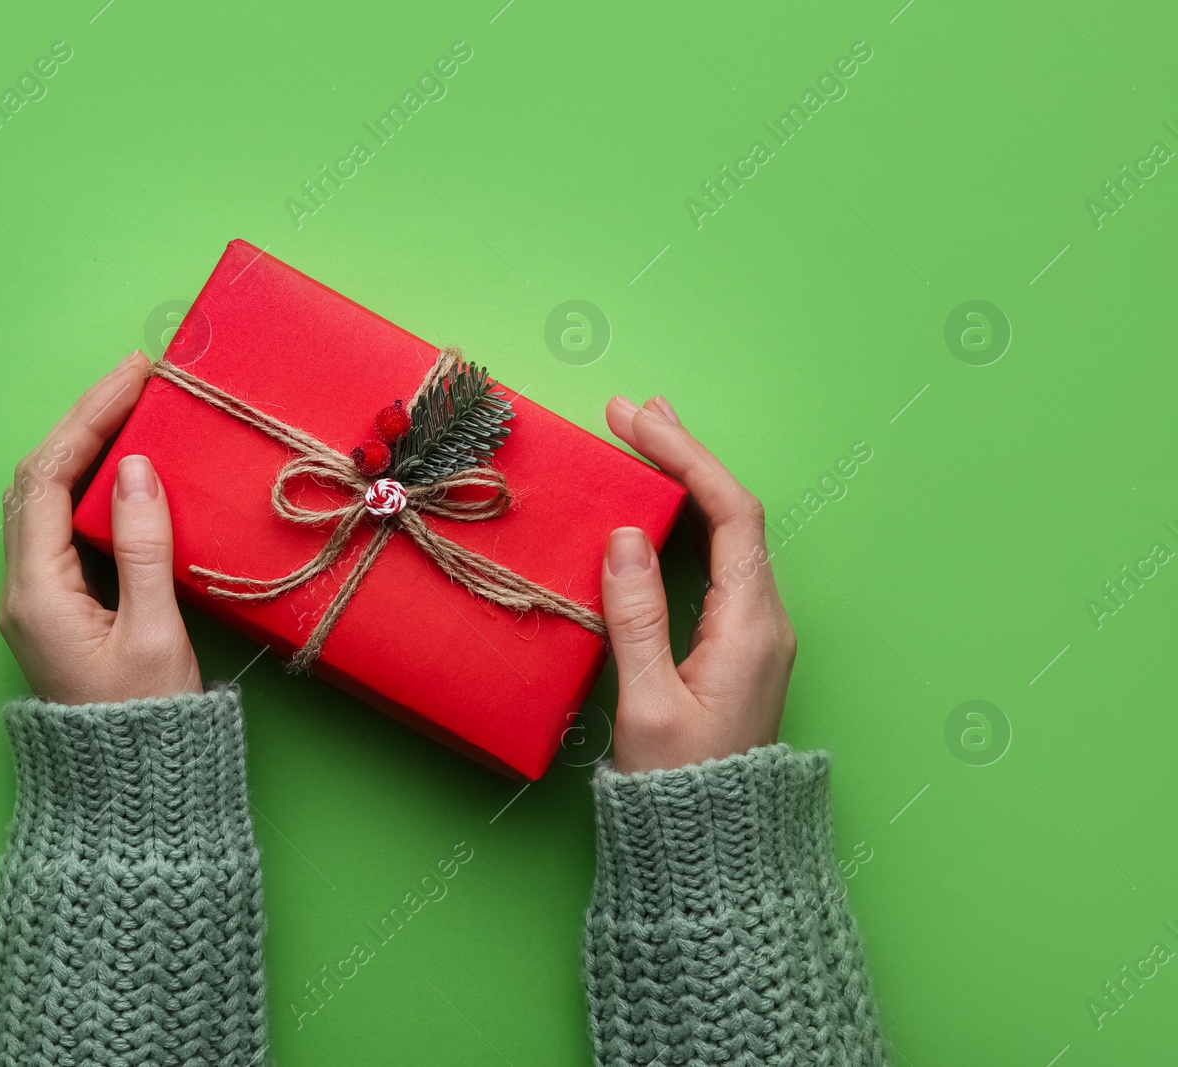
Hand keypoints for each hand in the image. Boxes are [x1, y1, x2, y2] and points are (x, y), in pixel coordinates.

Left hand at [0, 352, 202, 704]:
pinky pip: (56, 527)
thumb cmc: (145, 725)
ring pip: (42, 502)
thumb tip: (137, 469)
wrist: (127, 794)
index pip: (49, 479)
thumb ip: (143, 548)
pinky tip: (120, 471)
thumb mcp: (154, 634)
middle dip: (82, 423)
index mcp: (37, 594)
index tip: (132, 377)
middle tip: (133, 381)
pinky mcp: (52, 610)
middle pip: (36, 481)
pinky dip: (84, 485)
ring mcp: (32, 601)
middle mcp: (21, 591)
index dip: (89, 419)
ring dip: (81, 450)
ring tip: (129, 411)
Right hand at [600, 395, 795, 773]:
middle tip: (633, 411)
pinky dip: (686, 522)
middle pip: (734, 514)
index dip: (684, 457)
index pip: (729, 514)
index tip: (634, 420)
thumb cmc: (680, 789)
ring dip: (687, 483)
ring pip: (728, 536)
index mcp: (752, 626)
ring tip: (645, 438)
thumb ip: (636, 617)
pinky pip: (718, 563)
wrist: (714, 852)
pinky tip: (658, 511)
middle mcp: (766, 621)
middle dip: (684, 455)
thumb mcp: (647, 705)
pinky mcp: (737, 648)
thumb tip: (627, 536)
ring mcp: (756, 634)